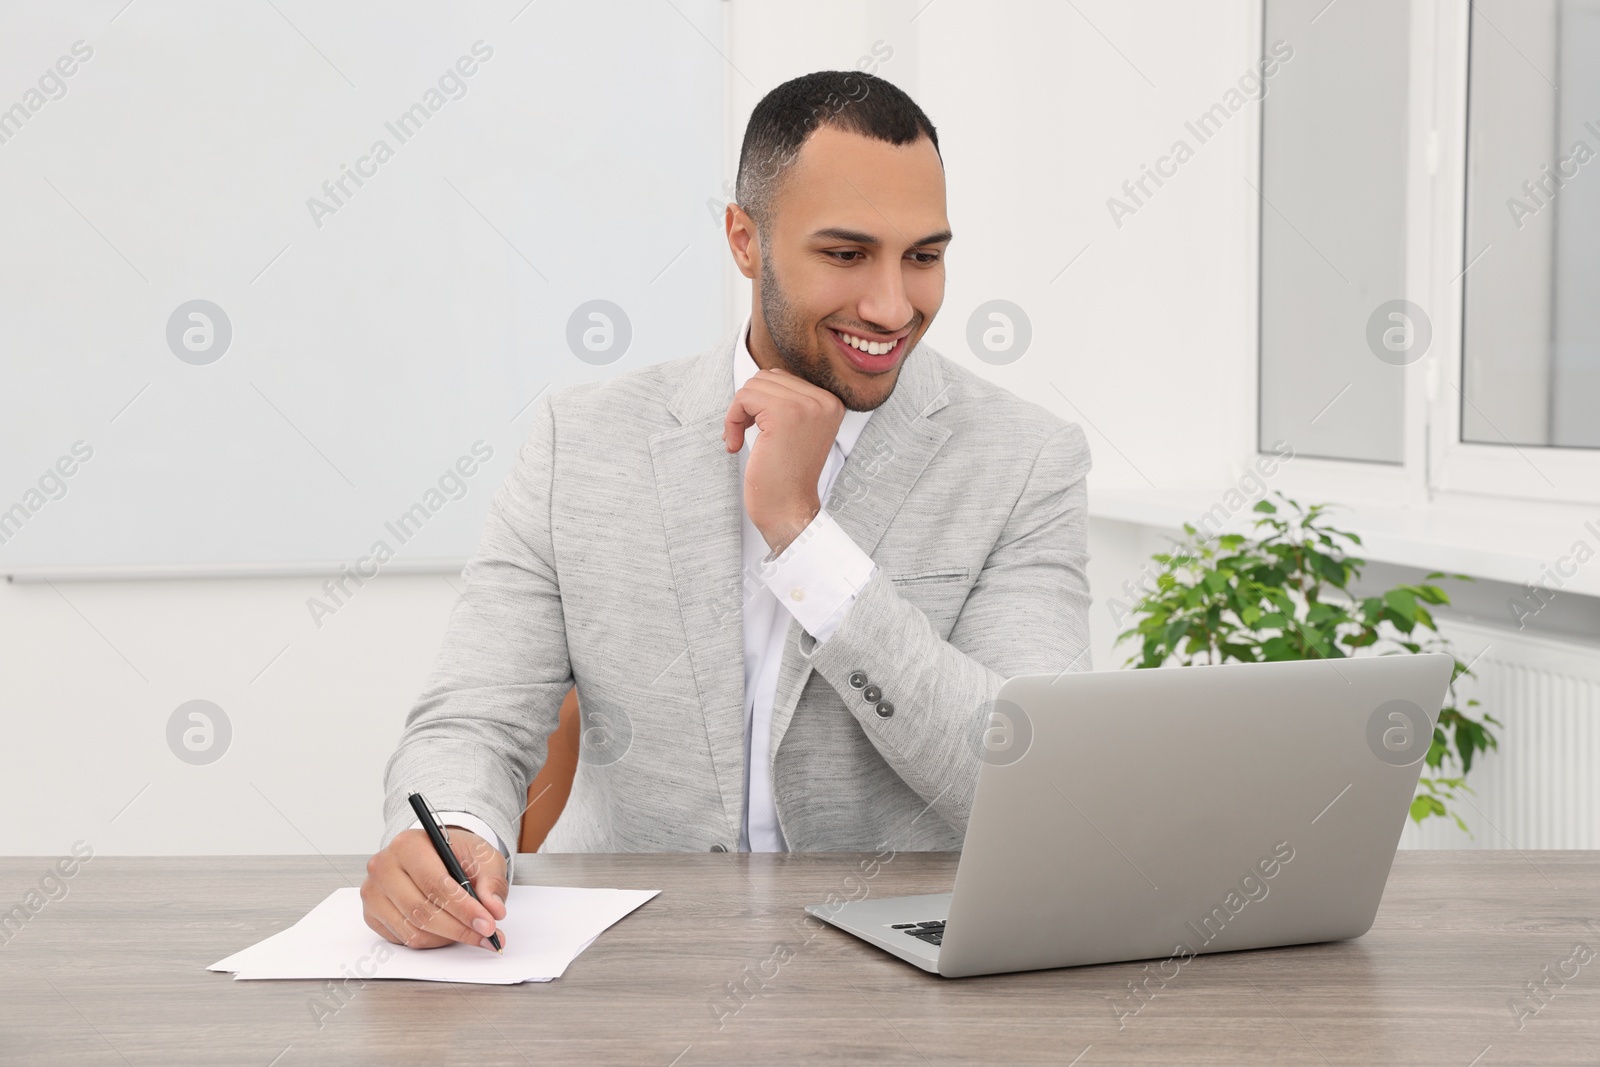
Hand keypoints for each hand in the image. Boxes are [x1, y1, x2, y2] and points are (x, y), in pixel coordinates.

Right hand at [361, 827, 507, 950]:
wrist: (437, 854)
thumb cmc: (457, 854)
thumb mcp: (482, 857)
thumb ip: (491, 881)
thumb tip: (494, 909)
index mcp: (407, 845)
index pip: (434, 884)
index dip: (463, 909)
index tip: (488, 924)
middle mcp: (383, 867)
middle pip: (421, 910)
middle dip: (459, 928)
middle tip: (487, 935)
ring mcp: (373, 892)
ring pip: (413, 930)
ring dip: (447, 938)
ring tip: (471, 933)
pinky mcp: (372, 914)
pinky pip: (404, 939)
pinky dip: (432, 941)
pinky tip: (448, 931)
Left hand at [723, 366, 844, 554]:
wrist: (788, 509)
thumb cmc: (786, 477)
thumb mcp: (797, 432)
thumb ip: (788, 402)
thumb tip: (759, 378)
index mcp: (830, 404)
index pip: (783, 379)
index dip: (760, 403)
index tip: (755, 431)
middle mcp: (824, 401)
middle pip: (767, 378)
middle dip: (748, 405)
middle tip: (743, 435)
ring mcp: (806, 406)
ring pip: (754, 385)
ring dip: (738, 413)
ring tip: (739, 440)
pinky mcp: (784, 413)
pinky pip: (744, 398)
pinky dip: (732, 419)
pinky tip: (735, 444)